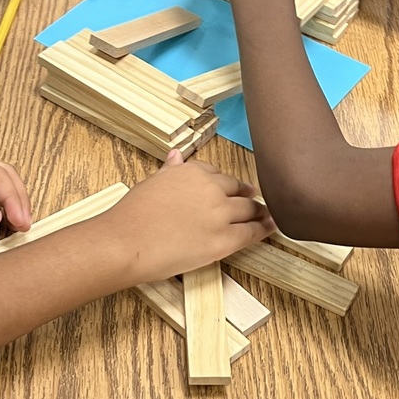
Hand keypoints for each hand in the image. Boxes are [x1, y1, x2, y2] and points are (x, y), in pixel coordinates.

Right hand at [94, 152, 275, 285]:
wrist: (126, 242)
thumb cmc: (131, 216)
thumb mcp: (151, 184)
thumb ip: (170, 171)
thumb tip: (176, 155)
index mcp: (192, 172)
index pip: (217, 173)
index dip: (225, 184)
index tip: (231, 188)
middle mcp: (210, 189)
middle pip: (237, 190)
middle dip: (246, 196)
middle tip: (254, 201)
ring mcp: (220, 214)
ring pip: (249, 209)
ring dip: (259, 211)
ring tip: (266, 214)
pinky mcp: (224, 240)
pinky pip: (252, 232)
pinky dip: (264, 228)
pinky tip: (272, 227)